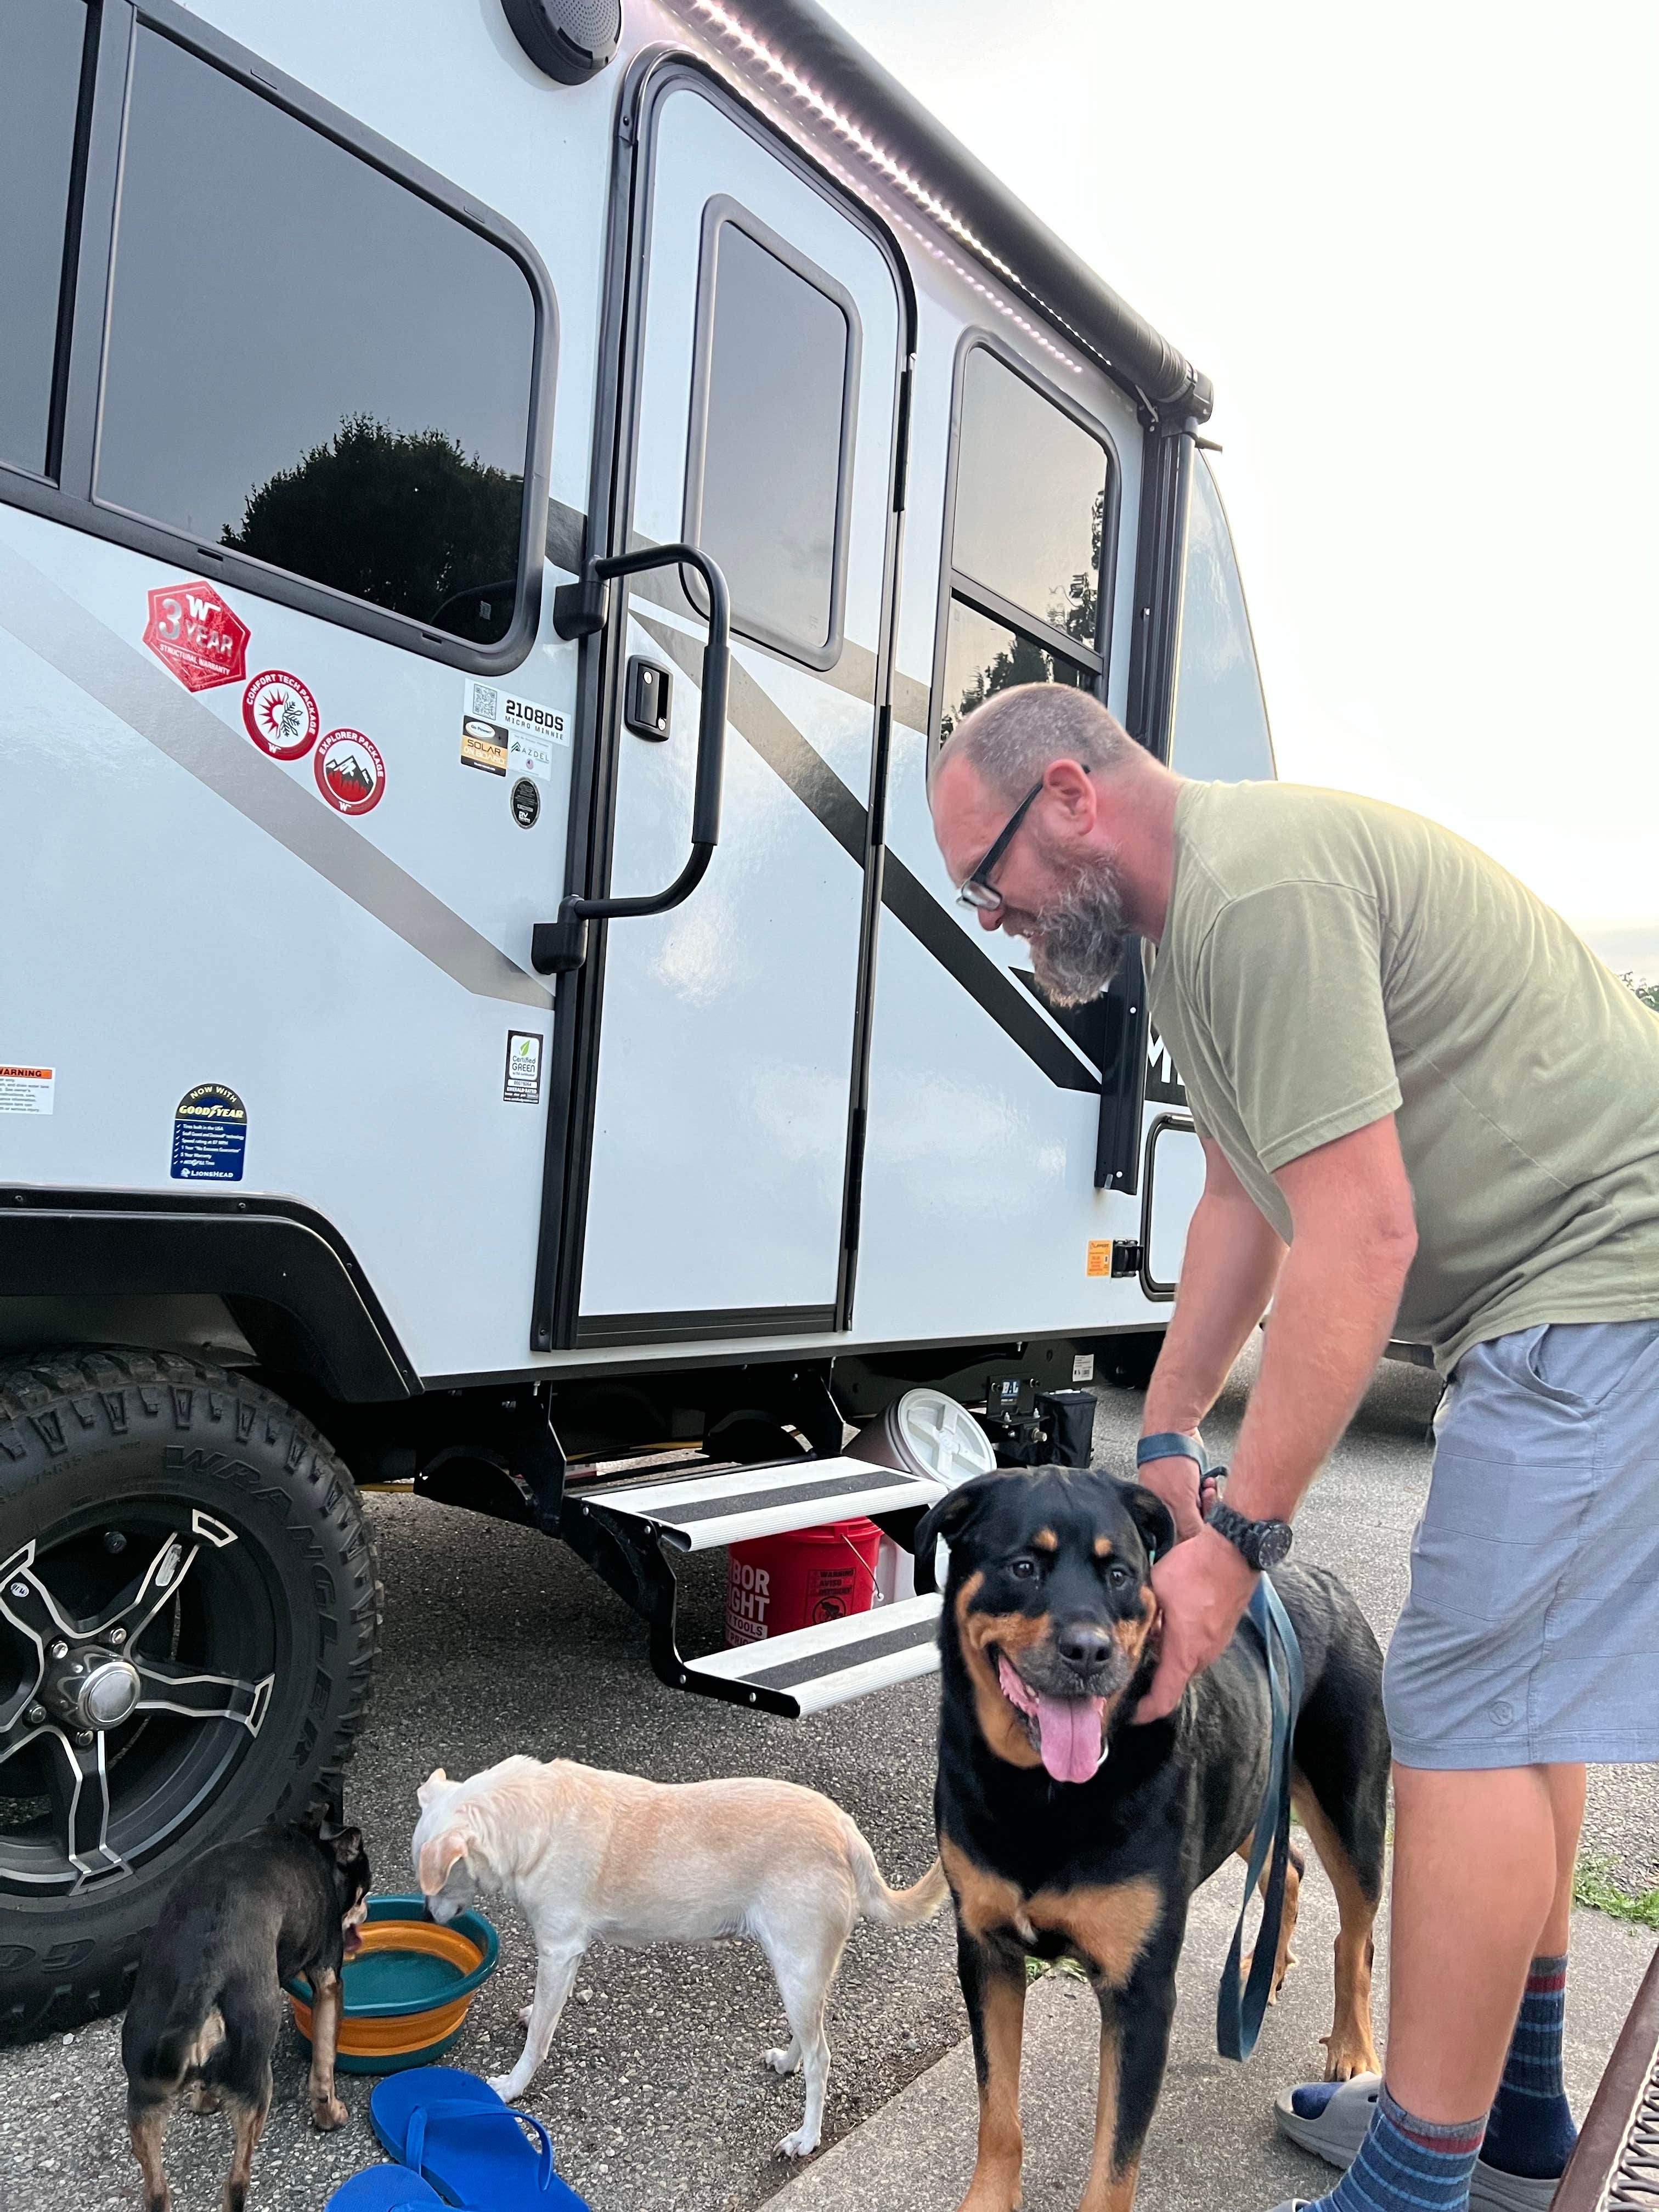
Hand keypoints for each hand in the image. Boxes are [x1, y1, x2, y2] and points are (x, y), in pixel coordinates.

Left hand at [1133, 1523, 1257, 1722]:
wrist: (1235, 1550)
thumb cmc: (1197, 1568)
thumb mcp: (1155, 1590)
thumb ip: (1143, 1614)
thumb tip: (1132, 1626)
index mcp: (1184, 1652)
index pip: (1164, 1698)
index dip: (1145, 1711)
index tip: (1129, 1712)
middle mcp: (1203, 1655)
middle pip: (1173, 1679)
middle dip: (1152, 1677)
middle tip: (1129, 1665)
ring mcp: (1216, 1644)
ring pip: (1185, 1661)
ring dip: (1167, 1656)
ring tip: (1147, 1638)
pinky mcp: (1222, 1631)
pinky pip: (1197, 1647)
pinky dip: (1181, 1643)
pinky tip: (1168, 1622)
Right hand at [1135, 1452, 1219, 1542]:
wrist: (1175, 1432)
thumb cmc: (1169, 1462)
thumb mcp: (1180, 1499)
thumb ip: (1188, 1525)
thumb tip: (1193, 1544)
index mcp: (1158, 1515)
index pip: (1177, 1538)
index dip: (1194, 1534)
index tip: (1204, 1525)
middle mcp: (1166, 1508)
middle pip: (1191, 1525)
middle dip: (1205, 1514)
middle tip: (1206, 1500)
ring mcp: (1177, 1497)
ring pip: (1199, 1512)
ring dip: (1209, 1501)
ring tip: (1207, 1487)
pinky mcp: (1188, 1487)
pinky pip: (1202, 1498)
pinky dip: (1209, 1491)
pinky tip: (1208, 1482)